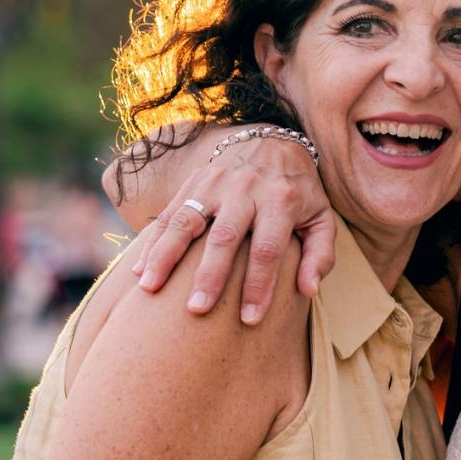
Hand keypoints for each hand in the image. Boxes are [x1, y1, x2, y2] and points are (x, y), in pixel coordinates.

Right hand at [131, 133, 337, 322]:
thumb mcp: (321, 217)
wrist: (273, 140)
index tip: (250, 319)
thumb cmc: (299, 192)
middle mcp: (246, 189)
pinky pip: (169, 213)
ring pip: (187, 221)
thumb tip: (309, 290)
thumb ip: (320, 254)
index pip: (268, 249)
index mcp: (282, 200)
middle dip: (210, 275)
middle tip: (197, 310)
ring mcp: (215, 183)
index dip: (259, 285)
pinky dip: (152, 242)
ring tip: (150, 288)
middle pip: (225, 237)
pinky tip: (138, 269)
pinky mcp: (193, 181)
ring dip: (166, 256)